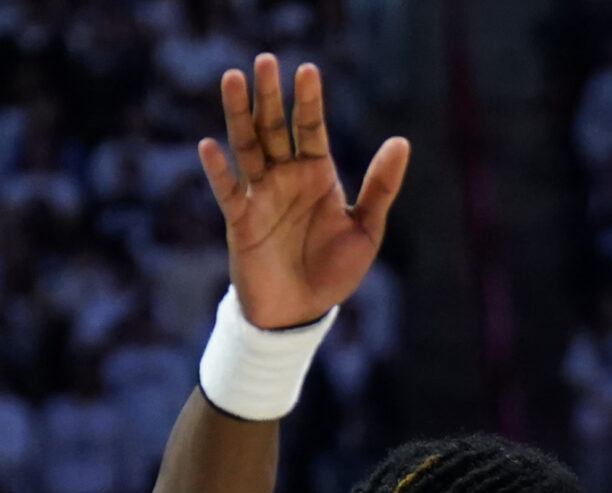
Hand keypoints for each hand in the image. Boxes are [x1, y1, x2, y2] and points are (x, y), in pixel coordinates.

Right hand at [196, 54, 409, 328]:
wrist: (302, 313)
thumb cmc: (334, 271)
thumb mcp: (366, 229)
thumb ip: (381, 186)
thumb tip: (402, 140)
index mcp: (317, 174)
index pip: (311, 129)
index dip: (309, 101)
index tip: (308, 70)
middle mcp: (285, 178)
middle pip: (274, 128)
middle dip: (270, 96)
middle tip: (264, 60)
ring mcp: (261, 196)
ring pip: (247, 147)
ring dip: (238, 115)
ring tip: (232, 79)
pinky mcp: (240, 222)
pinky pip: (228, 192)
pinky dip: (219, 171)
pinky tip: (209, 146)